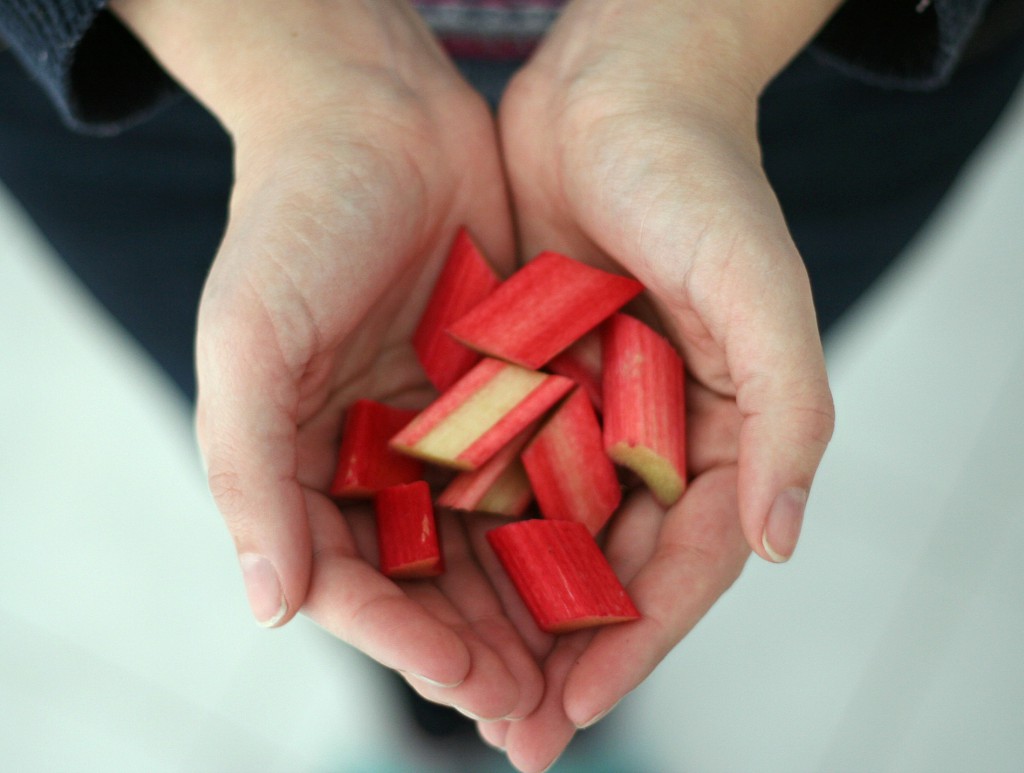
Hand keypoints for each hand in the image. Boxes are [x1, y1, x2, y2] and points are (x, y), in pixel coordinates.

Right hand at [112, 0, 543, 720]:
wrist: (375, 118)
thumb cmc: (294, 222)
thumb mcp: (248, 340)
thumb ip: (246, 471)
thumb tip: (271, 606)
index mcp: (301, 465)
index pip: (352, 580)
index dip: (406, 639)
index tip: (469, 684)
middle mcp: (372, 461)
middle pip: (428, 582)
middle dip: (479, 653)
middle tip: (537, 720)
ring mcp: (439, 432)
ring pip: (488, 546)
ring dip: (528, 616)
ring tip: (579, 679)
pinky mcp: (499, 395)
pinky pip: (534, 475)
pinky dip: (563, 529)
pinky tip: (604, 575)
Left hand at [491, 1, 838, 767]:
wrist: (617, 93)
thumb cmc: (702, 182)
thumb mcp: (764, 291)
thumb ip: (791, 416)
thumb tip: (788, 541)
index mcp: (721, 436)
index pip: (685, 569)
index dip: (636, 645)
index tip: (577, 710)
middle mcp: (654, 439)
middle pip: (611, 570)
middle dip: (563, 653)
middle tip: (512, 732)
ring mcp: (589, 414)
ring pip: (548, 534)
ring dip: (509, 609)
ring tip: (461, 681)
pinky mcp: (530, 379)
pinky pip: (501, 466)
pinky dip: (472, 524)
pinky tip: (428, 574)